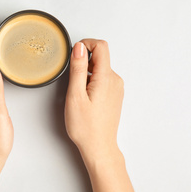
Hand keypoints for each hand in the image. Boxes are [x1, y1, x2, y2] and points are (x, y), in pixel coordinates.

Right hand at [65, 39, 123, 167]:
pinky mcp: (114, 95)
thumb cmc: (86, 127)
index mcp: (106, 78)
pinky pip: (103, 80)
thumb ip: (78, 68)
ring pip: (100, 69)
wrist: (99, 147)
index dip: (86, 44)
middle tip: (73, 83)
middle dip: (84, 63)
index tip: (74, 54)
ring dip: (87, 75)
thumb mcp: (75, 95)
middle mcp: (115, 80)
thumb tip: (79, 47)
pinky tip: (86, 99)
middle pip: (100, 57)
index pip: (101, 46)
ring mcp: (116, 88)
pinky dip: (92, 83)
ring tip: (79, 95)